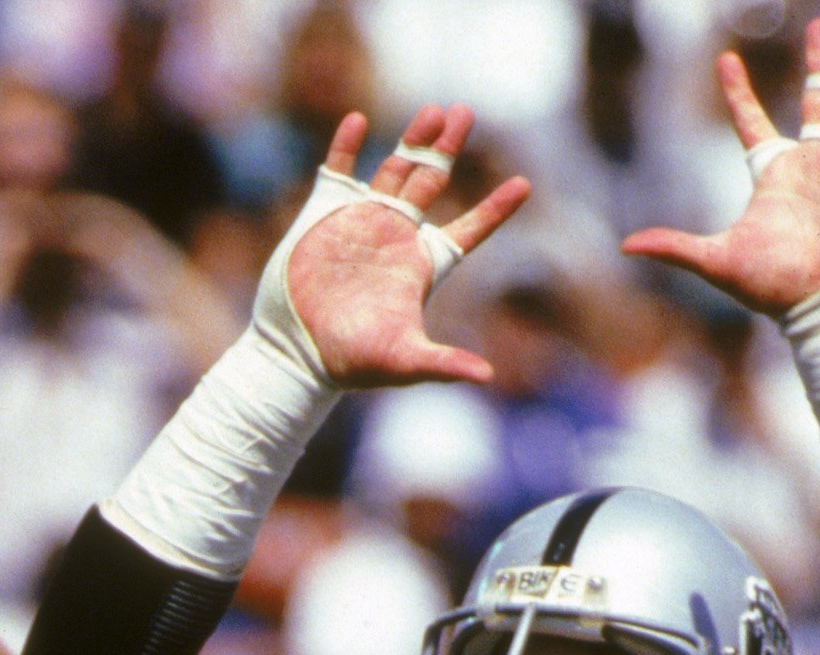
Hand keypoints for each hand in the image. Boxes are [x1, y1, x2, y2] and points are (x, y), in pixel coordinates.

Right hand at [282, 107, 530, 390]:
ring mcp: (362, 221)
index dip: (494, 210)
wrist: (295, 354)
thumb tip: (487, 377)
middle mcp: (396, 236)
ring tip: (433, 111)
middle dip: (447, 148)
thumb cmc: (350, 362)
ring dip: (412, 140)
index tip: (524, 186)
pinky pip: (338, 171)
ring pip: (394, 168)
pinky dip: (345, 144)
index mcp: (421, 263)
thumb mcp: (403, 361)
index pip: (468, 231)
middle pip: (431, 181)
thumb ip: (444, 364)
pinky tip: (356, 120)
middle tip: (463, 113)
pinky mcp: (325, 215)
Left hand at [625, 18, 819, 312]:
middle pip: (813, 96)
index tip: (725, 60)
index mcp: (772, 174)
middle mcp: (807, 161)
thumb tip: (626, 247)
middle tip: (819, 25)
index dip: (739, 92)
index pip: (751, 122)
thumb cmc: (772, 286)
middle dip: (818, 61)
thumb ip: (676, 248)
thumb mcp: (718, 261)